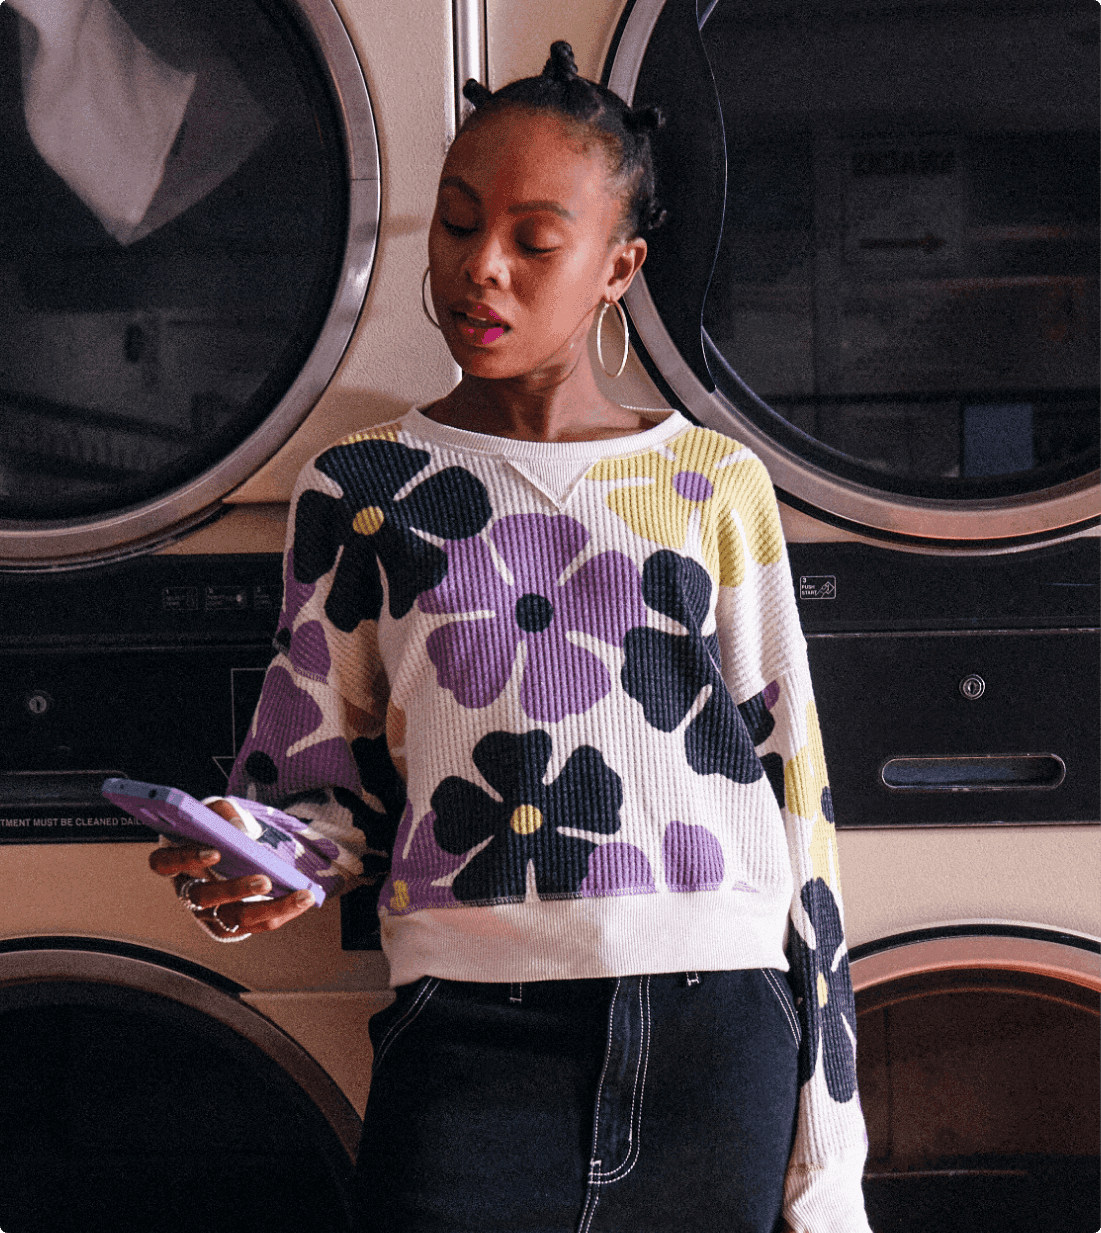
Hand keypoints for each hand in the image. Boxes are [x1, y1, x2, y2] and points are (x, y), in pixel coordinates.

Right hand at [148, 799, 314, 936]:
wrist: (229, 853)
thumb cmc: (216, 832)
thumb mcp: (216, 814)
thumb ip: (223, 814)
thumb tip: (240, 830)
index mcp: (176, 862)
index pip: (164, 863)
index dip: (187, 858)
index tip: (216, 851)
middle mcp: (188, 891)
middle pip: (203, 898)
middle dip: (235, 889)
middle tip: (264, 880)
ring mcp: (208, 913)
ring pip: (234, 918)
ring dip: (268, 908)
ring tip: (298, 894)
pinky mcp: (230, 926)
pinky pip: (255, 925)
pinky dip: (281, 913)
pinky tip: (302, 900)